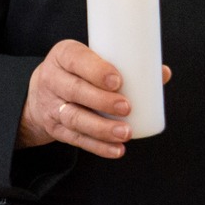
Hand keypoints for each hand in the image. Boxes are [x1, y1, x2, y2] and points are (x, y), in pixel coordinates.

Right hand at [16, 39, 171, 158]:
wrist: (40, 92)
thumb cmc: (78, 71)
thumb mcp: (90, 59)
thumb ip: (123, 64)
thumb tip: (163, 73)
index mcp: (63, 55)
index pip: (75, 59)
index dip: (96, 70)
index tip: (118, 80)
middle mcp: (53, 79)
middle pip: (75, 91)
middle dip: (102, 101)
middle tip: (127, 107)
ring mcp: (52, 106)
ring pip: (74, 118)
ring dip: (101, 128)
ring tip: (125, 133)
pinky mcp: (56, 129)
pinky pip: (76, 139)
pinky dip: (98, 147)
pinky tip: (116, 150)